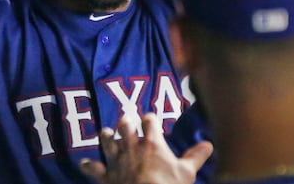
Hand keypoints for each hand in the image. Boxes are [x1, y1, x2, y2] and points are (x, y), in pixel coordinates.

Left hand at [80, 113, 212, 183]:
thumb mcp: (187, 173)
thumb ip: (196, 156)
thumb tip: (209, 144)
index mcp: (152, 143)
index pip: (149, 120)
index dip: (150, 118)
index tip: (150, 119)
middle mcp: (132, 146)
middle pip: (124, 125)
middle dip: (124, 122)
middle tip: (126, 121)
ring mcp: (117, 160)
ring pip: (106, 141)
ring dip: (106, 136)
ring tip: (107, 133)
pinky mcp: (107, 176)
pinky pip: (94, 169)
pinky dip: (88, 166)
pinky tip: (84, 163)